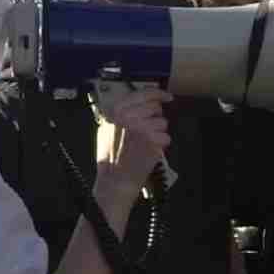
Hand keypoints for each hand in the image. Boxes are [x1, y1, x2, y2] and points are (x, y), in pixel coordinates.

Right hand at [94, 88, 171, 203]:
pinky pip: (166, 137)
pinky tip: (149, 150)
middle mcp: (130, 116)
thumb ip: (120, 114)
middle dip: (155, 117)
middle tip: (148, 129)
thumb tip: (139, 104)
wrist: (114, 180)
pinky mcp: (153, 141)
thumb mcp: (106, 129)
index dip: (158, 94)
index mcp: (117, 111)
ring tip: (145, 143)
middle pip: (156, 107)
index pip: (144, 93)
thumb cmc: (110, 158)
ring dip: (158, 132)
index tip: (166, 96)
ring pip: (163, 122)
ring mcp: (143, 128)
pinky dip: (161, 145)